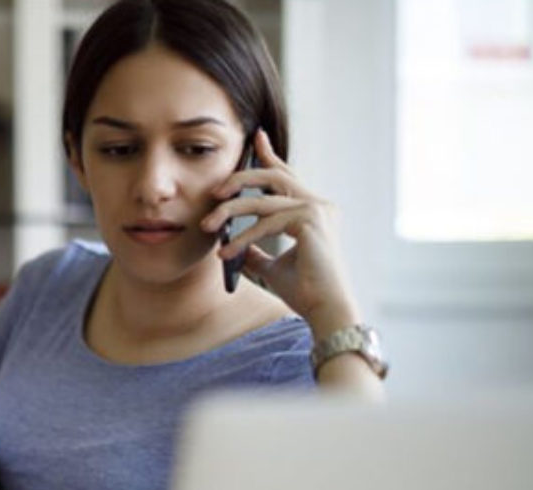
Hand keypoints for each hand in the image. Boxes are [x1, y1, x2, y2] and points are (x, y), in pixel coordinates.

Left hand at [202, 129, 360, 334]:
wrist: (324, 309)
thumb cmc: (304, 291)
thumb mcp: (272, 267)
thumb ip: (257, 252)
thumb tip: (236, 248)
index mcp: (313, 210)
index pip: (287, 175)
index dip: (269, 155)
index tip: (256, 138)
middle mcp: (319, 204)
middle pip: (273, 176)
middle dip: (239, 179)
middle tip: (214, 192)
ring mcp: (317, 210)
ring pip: (262, 200)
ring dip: (229, 212)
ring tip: (207, 227)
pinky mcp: (311, 222)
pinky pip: (266, 222)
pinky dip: (243, 238)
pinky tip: (226, 253)